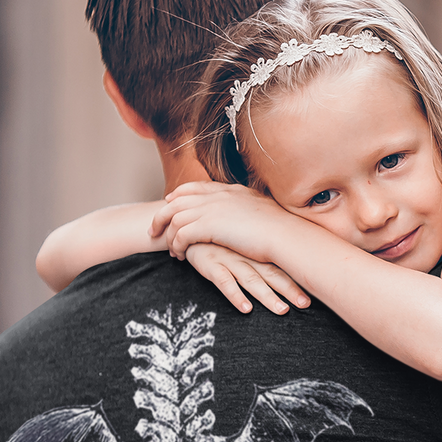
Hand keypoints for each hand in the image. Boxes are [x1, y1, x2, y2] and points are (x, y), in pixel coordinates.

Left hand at [151, 181, 293, 260]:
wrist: (285, 236)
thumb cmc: (281, 228)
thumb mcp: (262, 210)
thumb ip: (247, 208)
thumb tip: (247, 214)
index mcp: (230, 190)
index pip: (195, 187)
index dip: (179, 194)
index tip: (171, 203)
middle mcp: (217, 196)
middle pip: (177, 200)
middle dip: (162, 215)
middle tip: (155, 229)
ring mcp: (211, 209)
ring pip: (175, 218)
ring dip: (168, 235)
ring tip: (171, 250)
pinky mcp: (207, 226)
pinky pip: (181, 234)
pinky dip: (176, 245)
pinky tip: (180, 255)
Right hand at [185, 243, 309, 315]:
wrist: (188, 224)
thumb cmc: (217, 236)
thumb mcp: (239, 241)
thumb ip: (258, 250)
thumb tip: (282, 259)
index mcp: (255, 250)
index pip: (282, 265)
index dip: (298, 278)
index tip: (316, 291)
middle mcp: (246, 255)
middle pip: (272, 274)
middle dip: (290, 290)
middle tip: (305, 304)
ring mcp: (229, 260)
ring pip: (252, 280)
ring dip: (267, 296)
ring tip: (282, 310)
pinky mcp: (211, 265)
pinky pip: (224, 282)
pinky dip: (236, 296)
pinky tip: (246, 309)